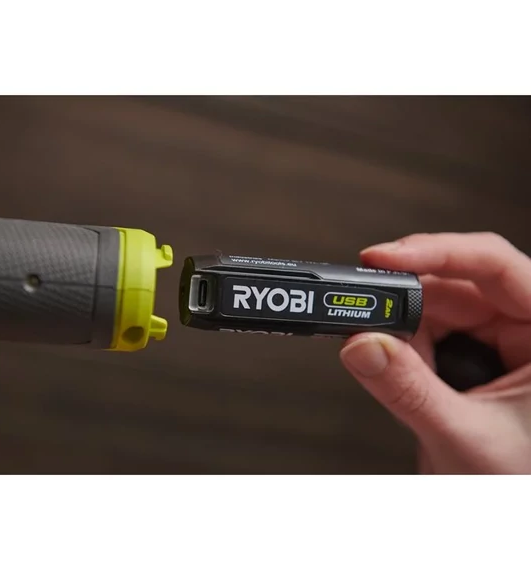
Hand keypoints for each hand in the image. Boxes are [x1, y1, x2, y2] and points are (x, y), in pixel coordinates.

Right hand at [340, 232, 530, 473]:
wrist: (510, 511)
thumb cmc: (523, 484)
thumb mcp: (468, 438)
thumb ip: (410, 391)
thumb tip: (362, 345)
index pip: (497, 267)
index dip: (438, 252)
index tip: (384, 259)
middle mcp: (525, 330)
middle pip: (455, 285)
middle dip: (404, 302)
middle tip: (361, 312)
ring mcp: (498, 341)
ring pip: (434, 308)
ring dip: (402, 331)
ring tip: (390, 363)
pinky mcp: (471, 354)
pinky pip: (427, 332)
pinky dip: (403, 347)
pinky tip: (400, 369)